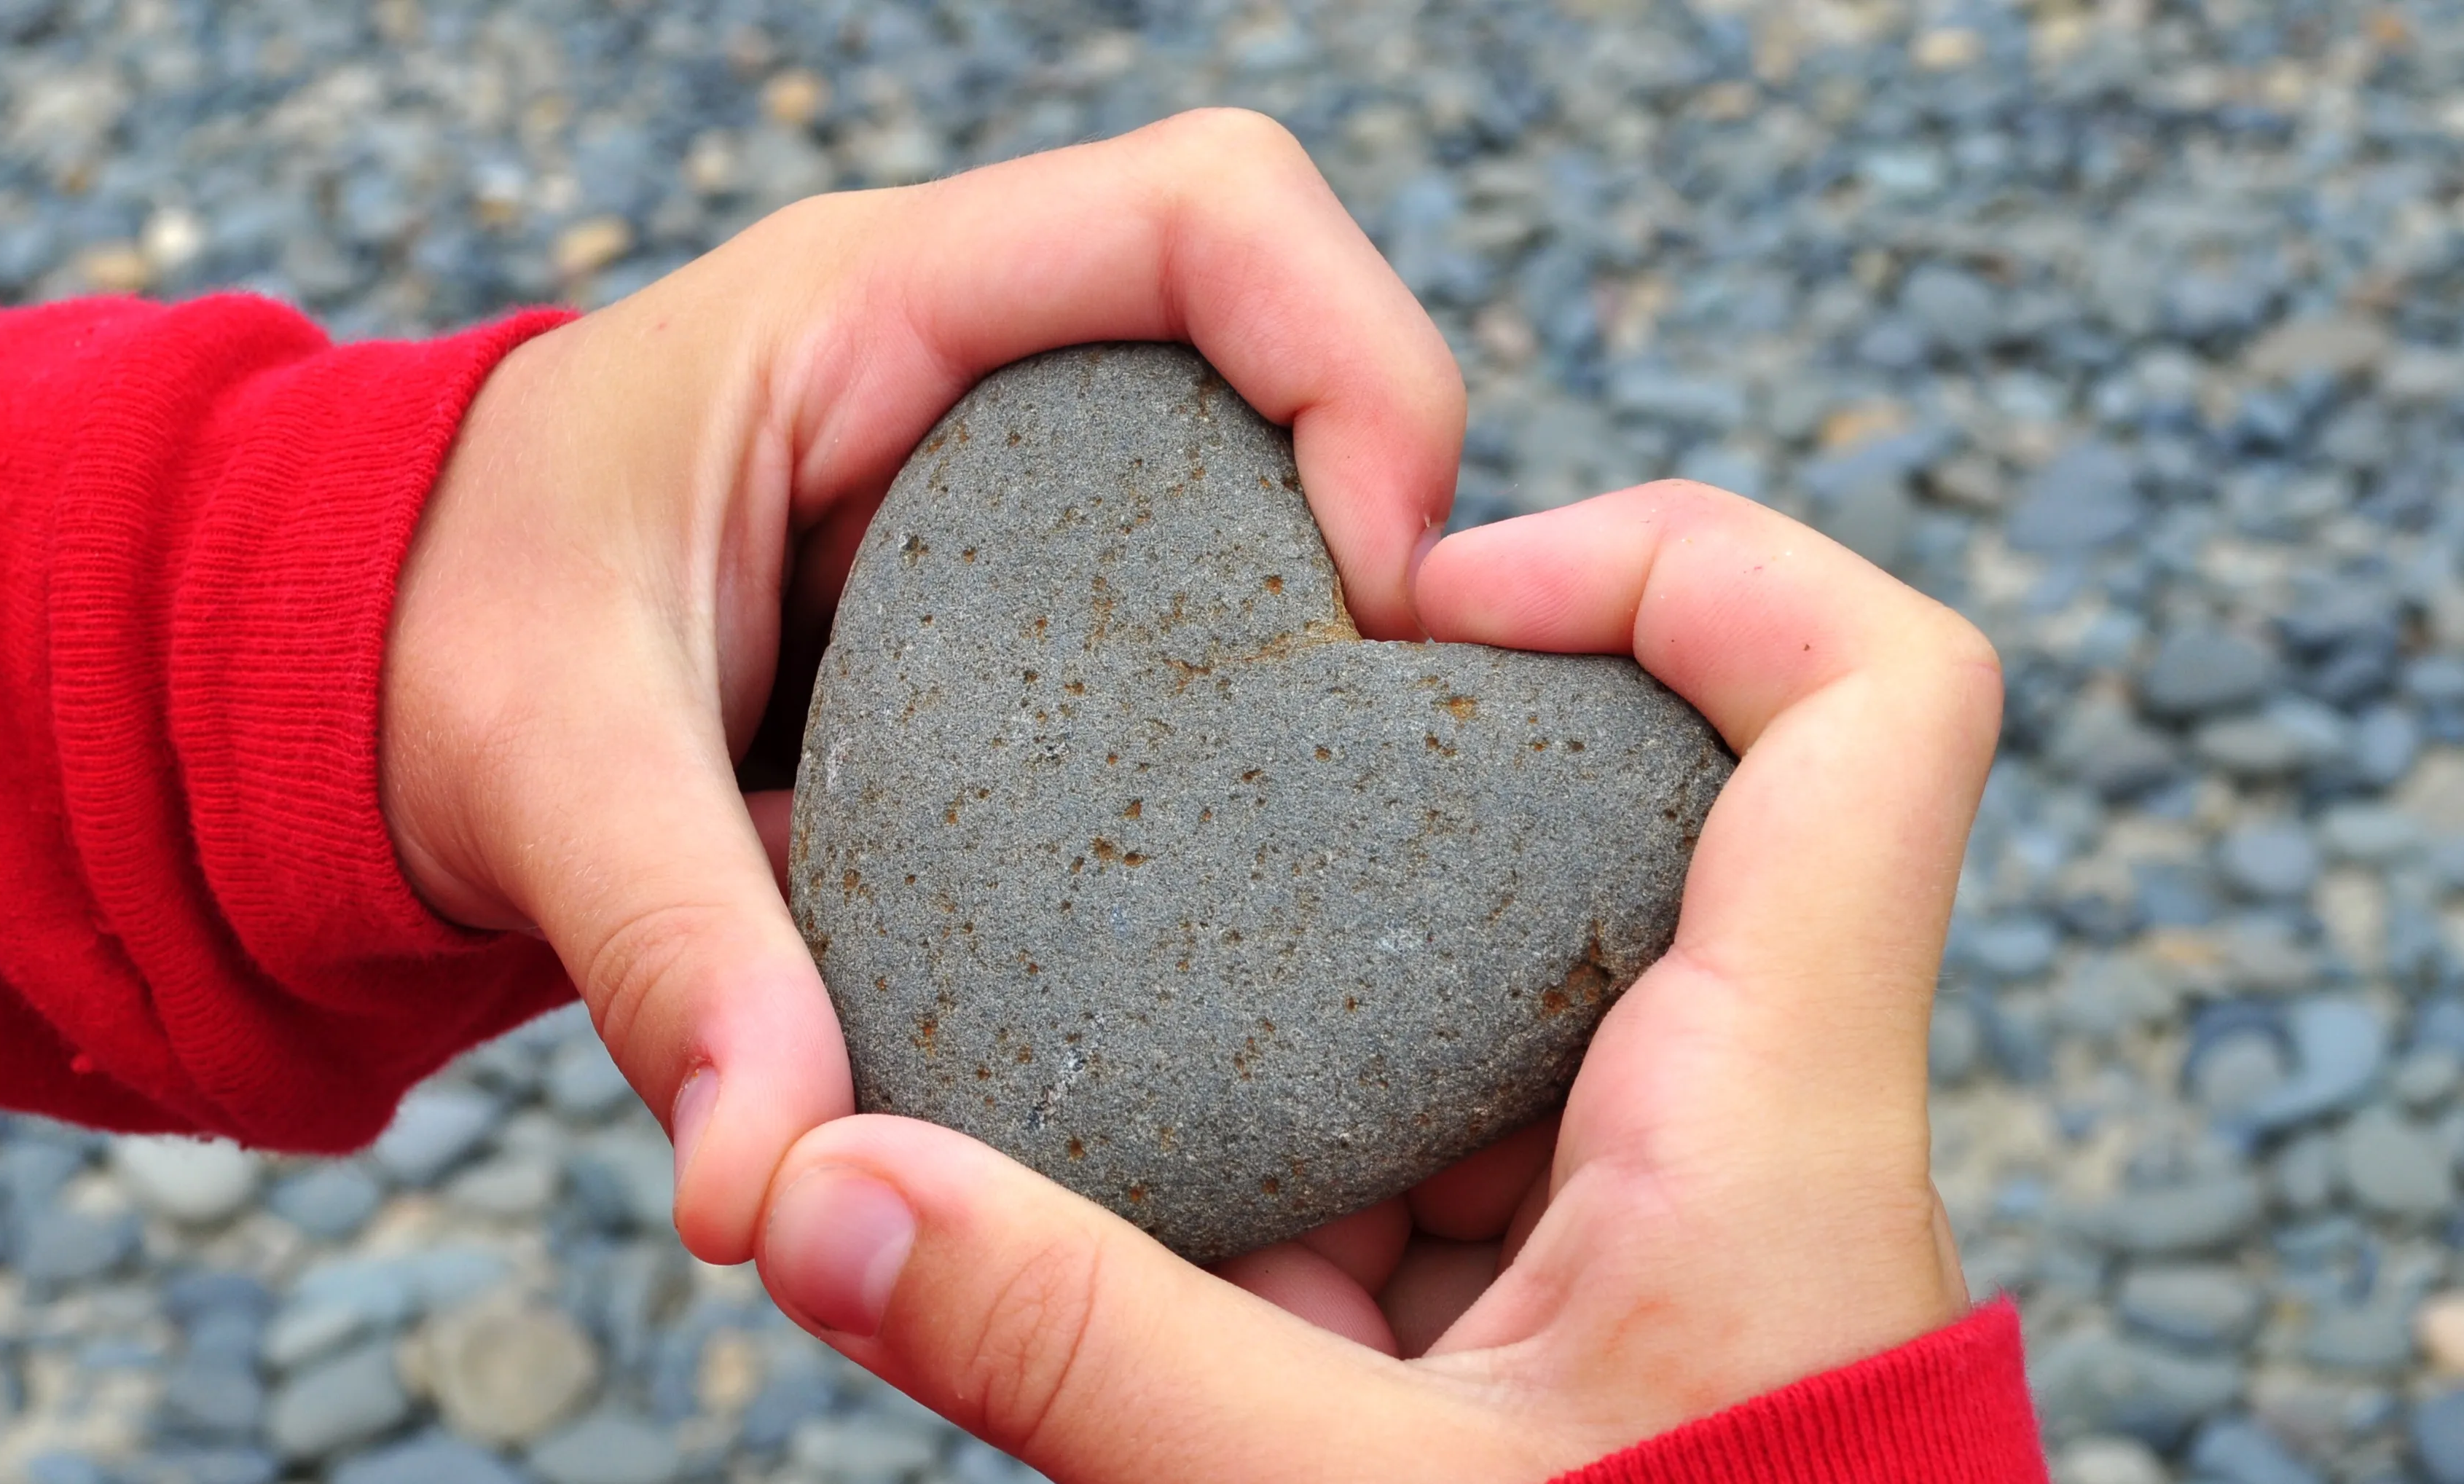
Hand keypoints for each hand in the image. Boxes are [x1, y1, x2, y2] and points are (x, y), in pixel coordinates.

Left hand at [378, 109, 1464, 1262]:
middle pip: (1296, 344)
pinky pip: (1209, 588)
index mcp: (875, 308)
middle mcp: (977, 361)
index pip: (1209, 217)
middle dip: (1382, 516)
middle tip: (1371, 735)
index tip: (1372, 588)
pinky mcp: (1031, 586)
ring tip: (1319, 806)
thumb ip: (669, 958)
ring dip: (1326, 617)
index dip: (1355, 360)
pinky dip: (1252, 699)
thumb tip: (767, 1185)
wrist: (389, 668)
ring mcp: (1017, 471)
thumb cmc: (447, 647)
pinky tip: (1230, 849)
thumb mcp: (546, 773)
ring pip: (1277, 472)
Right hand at [748, 482, 2001, 1480]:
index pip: (1870, 691)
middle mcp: (1752, 1111)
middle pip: (1620, 800)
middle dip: (1389, 801)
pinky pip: (1448, 1137)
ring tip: (1138, 1061)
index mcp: (1773, 1111)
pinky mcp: (1594, 1273)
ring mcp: (1672, 1192)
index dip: (1674, 557)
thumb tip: (815, 1194)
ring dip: (1310, 1029)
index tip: (1433, 609)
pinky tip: (1192, 1241)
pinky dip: (1307, 1175)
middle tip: (1209, 821)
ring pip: (1501, 983)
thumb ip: (1076, 1346)